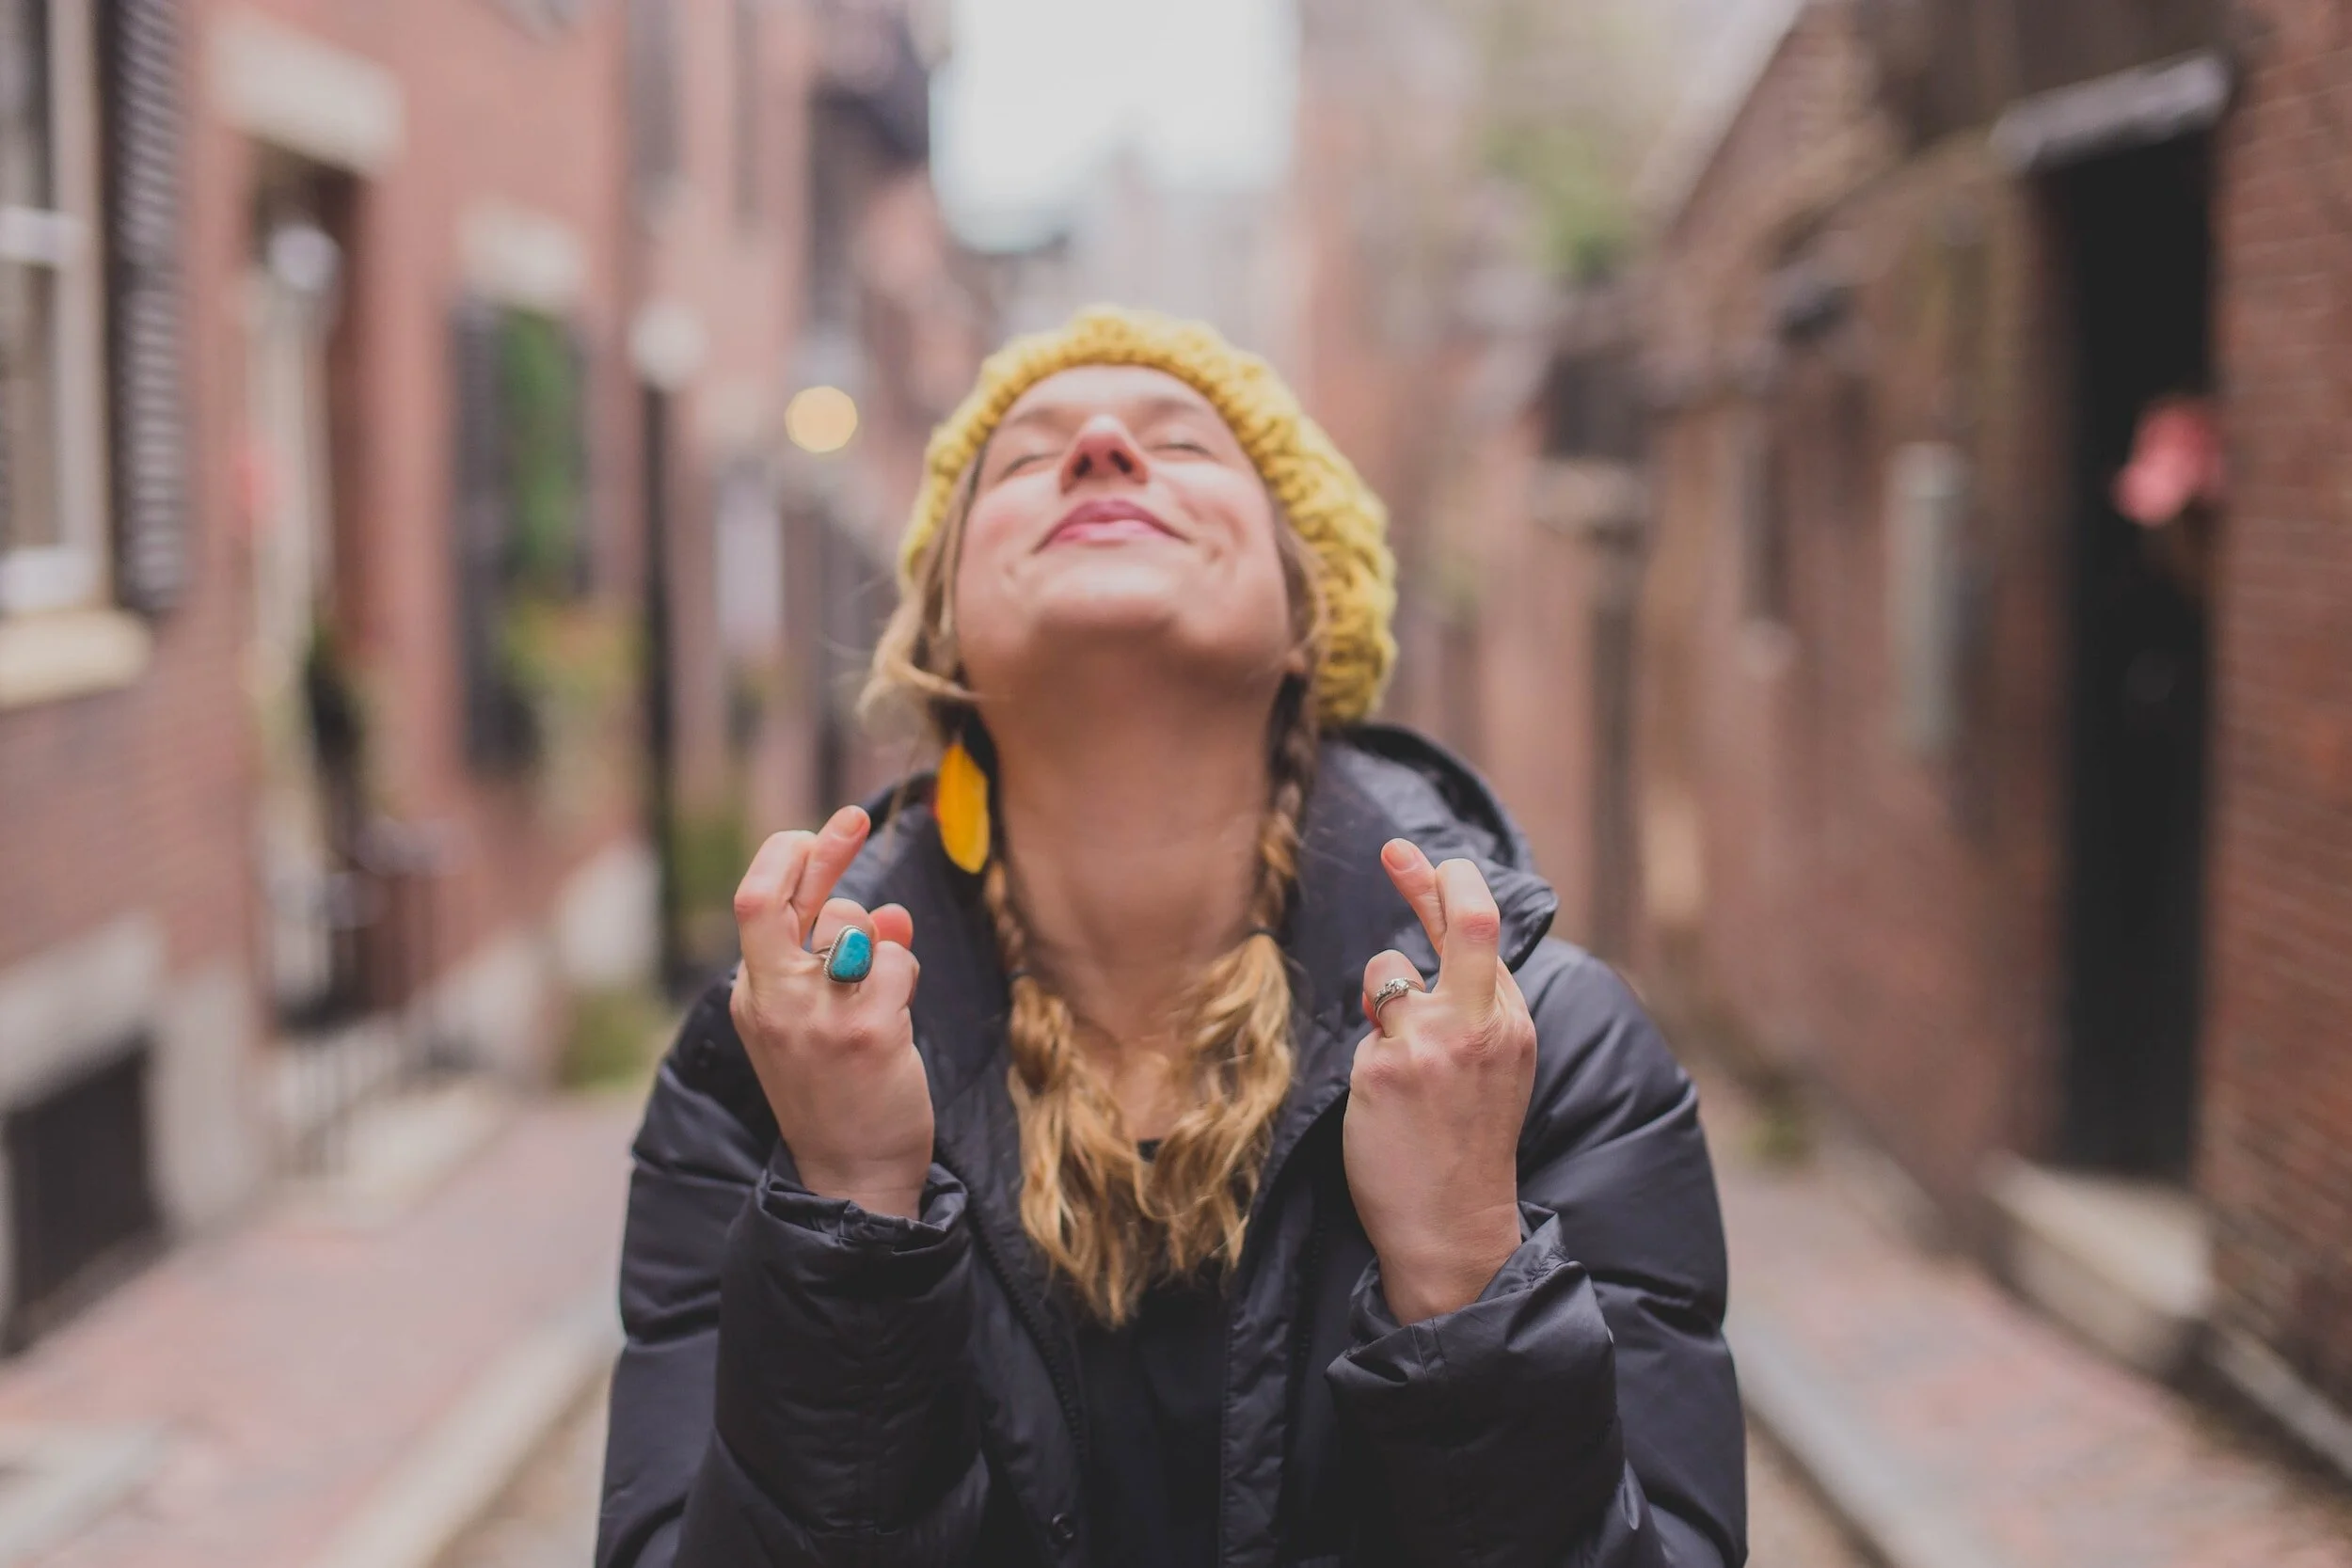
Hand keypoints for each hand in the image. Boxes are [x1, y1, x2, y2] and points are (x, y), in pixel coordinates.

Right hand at [730, 805, 932, 1217]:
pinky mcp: (865, 1032)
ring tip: (884, 996)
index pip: (752, 905)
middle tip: (852, 817)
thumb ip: (841, 961)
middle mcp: (773, 1001)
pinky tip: (899, 1019)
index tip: (817, 831)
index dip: (785, 857)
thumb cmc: (840, 1096)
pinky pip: (895, 962)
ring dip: (882, 943)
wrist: (854, 1177)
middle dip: (821, 848)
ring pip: (853, 926)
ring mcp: (815, 1017)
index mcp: (753, 996)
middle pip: (773, 898)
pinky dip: (905, 976)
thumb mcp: (821, 1022)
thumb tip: (888, 912)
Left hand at [1342, 840, 1537, 1322]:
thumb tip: (1416, 961)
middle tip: (1397, 850)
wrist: (1454, 1228)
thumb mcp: (1492, 1068)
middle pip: (1465, 921)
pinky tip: (1386, 1106)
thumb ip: (1470, 1011)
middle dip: (1429, 877)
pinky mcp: (1388, 1067)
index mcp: (1513, 1022)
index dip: (1449, 888)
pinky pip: (1361, 1033)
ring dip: (1378, 1003)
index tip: (1422, 858)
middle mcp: (1482, 1023)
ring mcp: (1436, 1042)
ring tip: (1398, 1066)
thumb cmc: (1465, 1147)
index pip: (1484, 935)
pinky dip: (1367, 1059)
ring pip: (1387, 974)